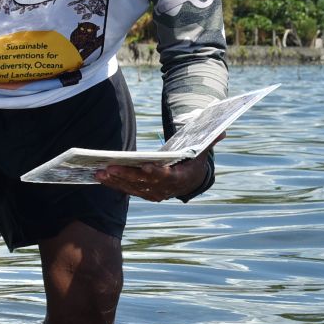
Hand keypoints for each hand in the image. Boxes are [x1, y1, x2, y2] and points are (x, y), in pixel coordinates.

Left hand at [95, 135, 221, 201]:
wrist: (190, 182)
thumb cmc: (194, 162)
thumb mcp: (202, 151)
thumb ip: (210, 141)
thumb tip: (223, 130)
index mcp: (178, 179)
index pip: (166, 177)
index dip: (155, 172)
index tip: (145, 166)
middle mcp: (164, 189)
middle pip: (143, 182)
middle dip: (126, 175)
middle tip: (110, 167)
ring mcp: (152, 193)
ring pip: (132, 187)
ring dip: (115, 180)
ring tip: (100, 172)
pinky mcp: (143, 193)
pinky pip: (127, 189)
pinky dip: (113, 184)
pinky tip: (100, 176)